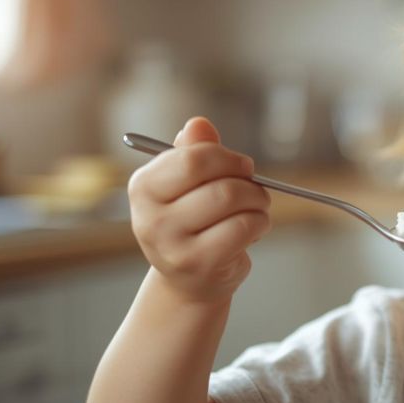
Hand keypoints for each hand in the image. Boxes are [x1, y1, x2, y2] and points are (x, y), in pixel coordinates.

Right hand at [127, 117, 271, 303]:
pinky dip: (260, 223)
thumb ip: (194, 152)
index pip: (192, 159)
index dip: (226, 157)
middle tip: (256, 187)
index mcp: (143, 186)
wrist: (191, 278)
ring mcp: (172, 244)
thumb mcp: (189, 184)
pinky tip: (254, 229)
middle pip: (218, 182)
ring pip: (233, 202)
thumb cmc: (194, 221)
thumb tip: (198, 123)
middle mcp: (150, 217)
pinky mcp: (198, 264)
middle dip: (248, 180)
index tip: (241, 165)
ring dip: (258, 201)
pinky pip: (244, 228)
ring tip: (256, 208)